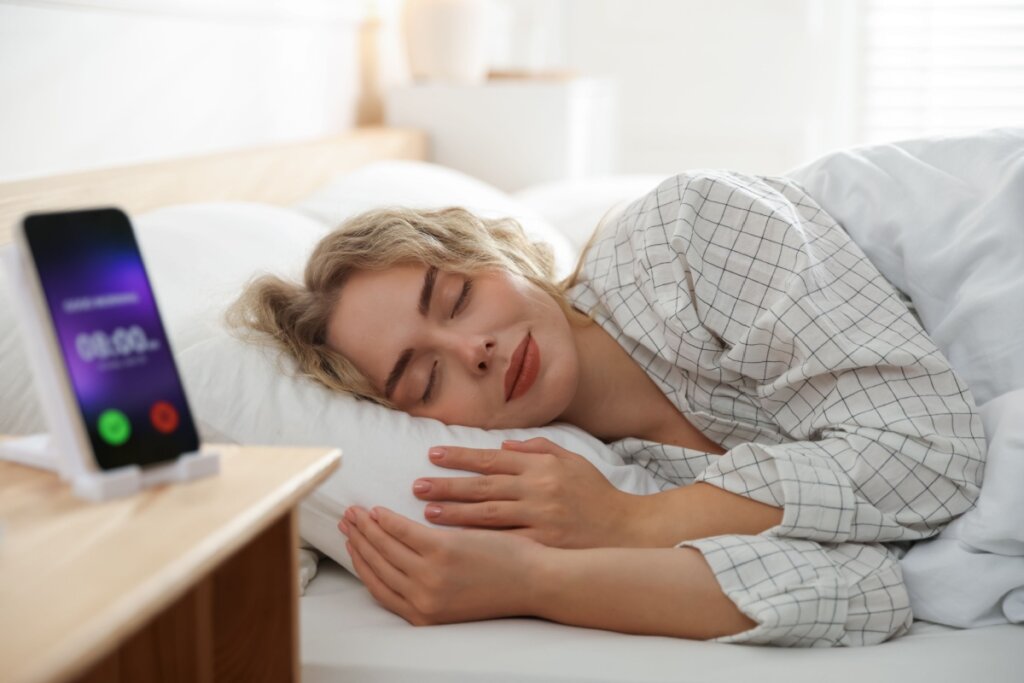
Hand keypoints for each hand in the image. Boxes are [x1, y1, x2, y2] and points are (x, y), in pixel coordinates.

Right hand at [339, 505, 545, 624]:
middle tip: (345, 523)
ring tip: (355, 513)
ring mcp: (430, 576)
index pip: (379, 588)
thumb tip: (409, 568)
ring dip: (365, 528)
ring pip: (384, 548)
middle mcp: (421, 599)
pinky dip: (386, 521)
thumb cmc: (503, 587)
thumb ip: (431, 589)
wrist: (535, 582)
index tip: (351, 546)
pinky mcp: (443, 551)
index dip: (361, 564)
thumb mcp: (458, 601)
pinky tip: (378, 510)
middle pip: (376, 567)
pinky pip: (403, 532)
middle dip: (356, 543)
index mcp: (423, 614)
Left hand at [413, 437, 633, 548]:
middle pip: (484, 484)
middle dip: (448, 484)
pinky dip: (478, 539)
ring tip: (428, 510)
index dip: (461, 456)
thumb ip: (538, 449)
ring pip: (488, 513)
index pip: (493, 458)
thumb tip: (504, 444)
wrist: (627, 530)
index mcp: (542, 466)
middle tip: (417, 484)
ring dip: (455, 511)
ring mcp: (540, 518)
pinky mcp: (543, 544)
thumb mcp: (572, 461)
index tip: (433, 455)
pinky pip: (504, 540)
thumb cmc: (596, 494)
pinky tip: (456, 540)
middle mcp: (539, 489)